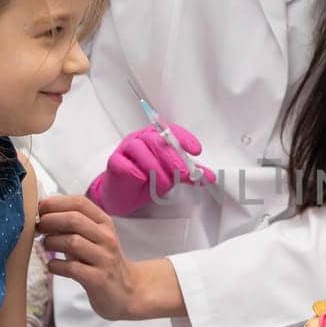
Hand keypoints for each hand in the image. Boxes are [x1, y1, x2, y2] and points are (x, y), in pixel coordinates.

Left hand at [37, 195, 152, 319]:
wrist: (126, 291)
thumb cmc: (101, 261)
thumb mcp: (93, 238)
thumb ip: (73, 226)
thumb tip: (43, 214)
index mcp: (105, 223)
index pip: (79, 203)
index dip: (55, 203)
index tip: (40, 208)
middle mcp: (107, 238)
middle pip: (74, 220)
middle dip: (49, 221)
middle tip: (38, 228)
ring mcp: (104, 258)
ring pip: (72, 242)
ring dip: (51, 242)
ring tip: (45, 246)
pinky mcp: (99, 279)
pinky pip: (71, 268)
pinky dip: (55, 265)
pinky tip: (53, 265)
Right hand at [86, 124, 214, 216]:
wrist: (124, 195)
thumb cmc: (148, 179)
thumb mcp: (173, 176)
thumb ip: (191, 175)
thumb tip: (211, 178)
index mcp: (157, 137)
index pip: (172, 132)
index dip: (185, 139)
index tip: (196, 151)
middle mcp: (141, 139)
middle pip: (156, 140)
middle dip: (173, 158)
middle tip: (184, 174)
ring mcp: (125, 149)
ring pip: (139, 150)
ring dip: (155, 167)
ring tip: (165, 184)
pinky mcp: (114, 162)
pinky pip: (122, 163)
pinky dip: (134, 171)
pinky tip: (142, 180)